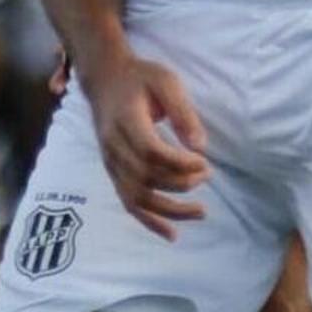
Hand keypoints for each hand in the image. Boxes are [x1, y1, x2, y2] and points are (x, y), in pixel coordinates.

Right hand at [88, 49, 210, 237]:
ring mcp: (110, 162)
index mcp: (125, 121)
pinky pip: (129, 203)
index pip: (151, 152)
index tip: (204, 163)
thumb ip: (183, 112)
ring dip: (170, 210)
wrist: (105, 79)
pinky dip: (150, 221)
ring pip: (137, 197)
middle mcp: (113, 146)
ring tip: (200, 212)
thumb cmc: (140, 78)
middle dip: (180, 183)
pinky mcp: (113, 172)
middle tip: (207, 176)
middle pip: (145, 177)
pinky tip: (172, 233)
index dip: (179, 164)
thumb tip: (200, 146)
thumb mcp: (166, 82)